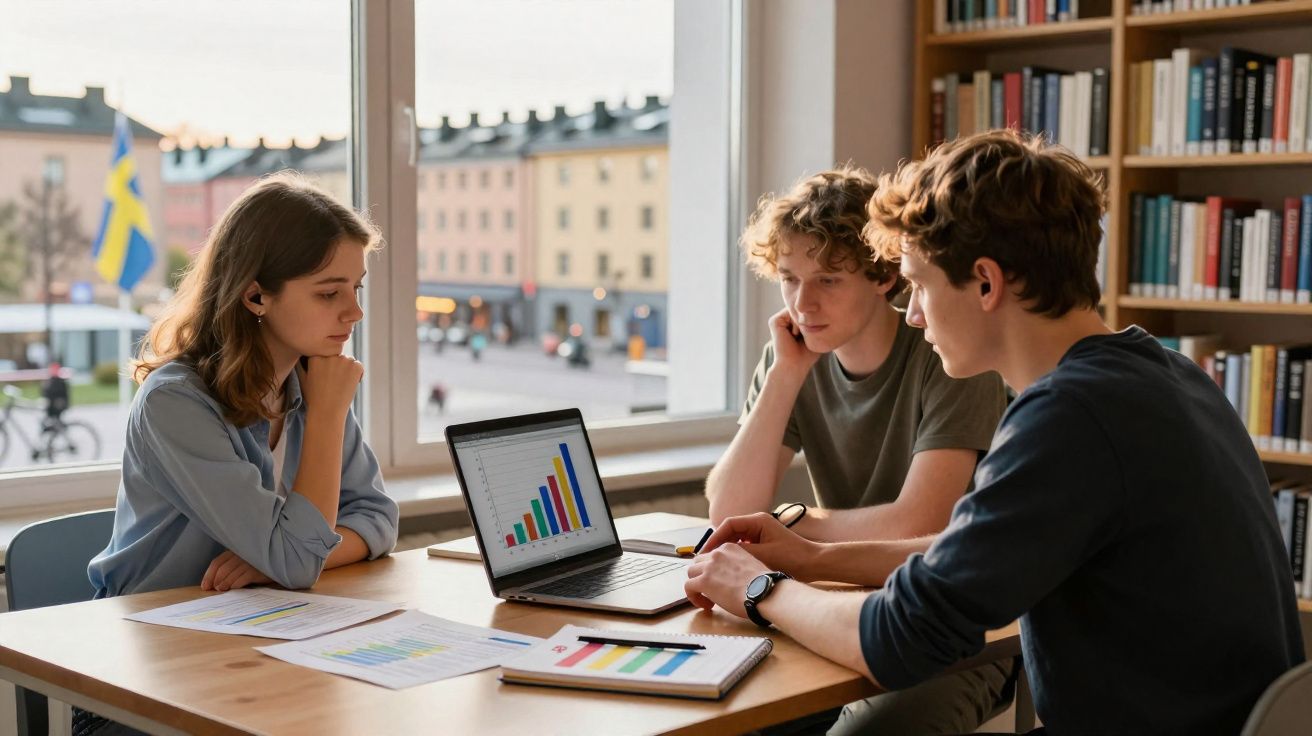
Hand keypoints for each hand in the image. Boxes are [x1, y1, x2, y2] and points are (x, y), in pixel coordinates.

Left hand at [202, 550, 271, 591]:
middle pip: (223, 568)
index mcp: (235, 551)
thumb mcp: (243, 564)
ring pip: (232, 573)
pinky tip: (234, 588)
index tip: (205, 586)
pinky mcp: (259, 568)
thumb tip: (213, 583)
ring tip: (222, 590)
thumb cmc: (259, 566)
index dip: (209, 575)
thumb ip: (230, 568)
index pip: (217, 562)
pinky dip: (236, 584)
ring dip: (225, 583)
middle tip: (214, 589)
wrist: (282, 565)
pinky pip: (244, 577)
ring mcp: (251, 560)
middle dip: (216, 580)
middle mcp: (242, 554)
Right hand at [298, 355, 363, 417]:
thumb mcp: (303, 379)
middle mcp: (329, 356)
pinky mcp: (355, 367)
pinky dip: (358, 374)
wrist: (327, 412)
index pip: (326, 354)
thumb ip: (302, 366)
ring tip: (341, 385)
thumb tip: (301, 359)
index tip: (326, 379)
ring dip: (348, 370)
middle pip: (338, 357)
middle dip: (338, 367)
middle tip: (334, 384)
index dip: (328, 367)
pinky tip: (350, 385)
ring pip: (349, 361)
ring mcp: (343, 360)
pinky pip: (359, 366)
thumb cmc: (314, 398)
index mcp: (315, 356)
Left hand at [684, 543, 769, 617]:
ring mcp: (709, 566)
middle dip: (701, 575)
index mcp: (730, 548)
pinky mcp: (704, 581)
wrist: (764, 591)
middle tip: (710, 590)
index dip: (712, 570)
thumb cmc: (764, 584)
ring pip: (691, 573)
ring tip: (708, 599)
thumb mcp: (751, 565)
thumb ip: (737, 567)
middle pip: (698, 562)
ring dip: (696, 586)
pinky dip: (694, 597)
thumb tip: (732, 580)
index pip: (712, 555)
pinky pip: (688, 587)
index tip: (719, 582)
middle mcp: (718, 553)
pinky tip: (706, 606)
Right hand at [699, 512, 821, 580]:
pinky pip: (744, 547)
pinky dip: (736, 556)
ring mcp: (761, 533)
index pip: (728, 524)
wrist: (815, 564)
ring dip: (726, 551)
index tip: (705, 552)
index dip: (714, 537)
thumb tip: (719, 556)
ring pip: (736, 540)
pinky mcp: (764, 543)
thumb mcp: (763, 556)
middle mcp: (758, 523)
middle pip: (730, 531)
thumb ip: (740, 553)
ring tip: (715, 565)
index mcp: (758, 520)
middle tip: (706, 560)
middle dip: (718, 545)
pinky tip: (730, 568)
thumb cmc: (793, 558)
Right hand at [767, 308, 821, 380]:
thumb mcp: (816, 335)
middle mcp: (785, 320)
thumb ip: (818, 321)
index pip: (807, 312)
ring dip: (802, 322)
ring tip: (800, 336)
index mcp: (793, 323)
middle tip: (806, 335)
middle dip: (808, 319)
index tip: (814, 333)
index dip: (814, 319)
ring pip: (796, 311)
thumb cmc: (807, 354)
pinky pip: (789, 313)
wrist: (794, 365)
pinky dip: (795, 323)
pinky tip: (794, 335)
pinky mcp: (774, 321)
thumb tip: (826, 309)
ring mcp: (779, 320)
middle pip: (802, 309)